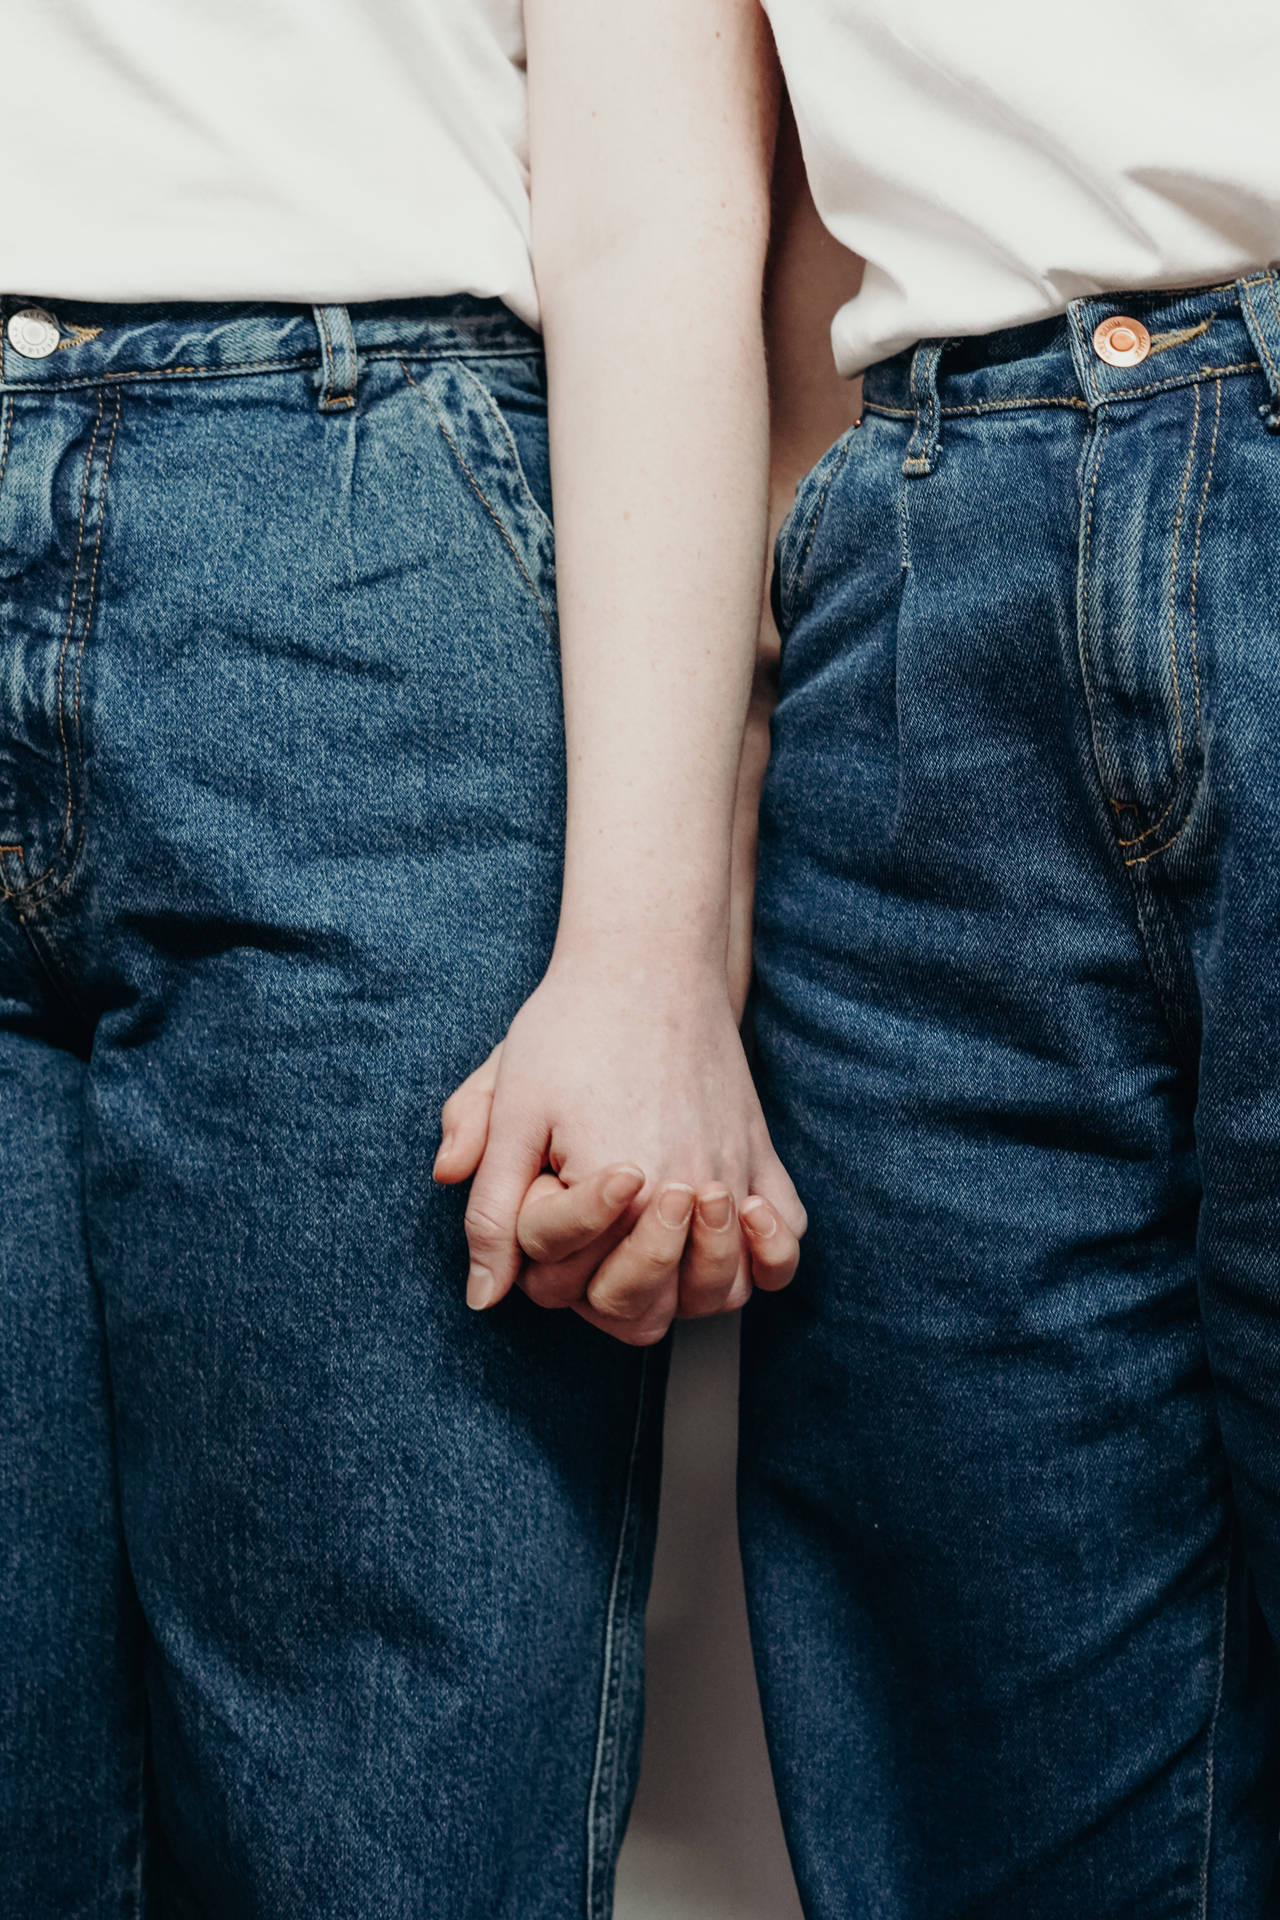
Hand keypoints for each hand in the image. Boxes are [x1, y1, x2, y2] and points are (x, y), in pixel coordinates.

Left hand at [433, 955, 805, 1344]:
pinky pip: (787, 1242)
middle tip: (590, 1231)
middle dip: (603, 1285)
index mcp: (615, 1188)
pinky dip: (767, 1258)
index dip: (538, 1252)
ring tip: (653, 1240)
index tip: (545, 1190)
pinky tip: (732, 1231)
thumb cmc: (570, 1029)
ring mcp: (734, 1176)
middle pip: (648, 1308)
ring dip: (682, 1288)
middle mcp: (686, 1193)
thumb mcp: (509, 1110)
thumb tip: (484, 1298)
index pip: (569, 1279)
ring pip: (723, 1292)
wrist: (647, 961)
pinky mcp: (763, 1155)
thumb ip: (491, 1210)